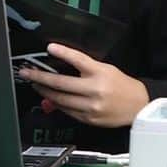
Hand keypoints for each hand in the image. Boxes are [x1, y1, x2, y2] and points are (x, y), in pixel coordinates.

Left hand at [18, 44, 148, 127]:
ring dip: (44, 92)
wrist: (138, 106)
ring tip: (36, 85)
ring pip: (60, 99)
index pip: (78, 60)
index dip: (63, 52)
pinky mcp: (89, 119)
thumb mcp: (105, 70)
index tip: (50, 48)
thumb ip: (84, 70)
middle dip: (40, 77)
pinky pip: (67, 111)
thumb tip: (61, 71)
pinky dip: (56, 104)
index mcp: (100, 73)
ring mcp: (91, 106)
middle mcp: (95, 89)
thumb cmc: (121, 86)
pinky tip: (50, 98)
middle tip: (28, 73)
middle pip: (61, 83)